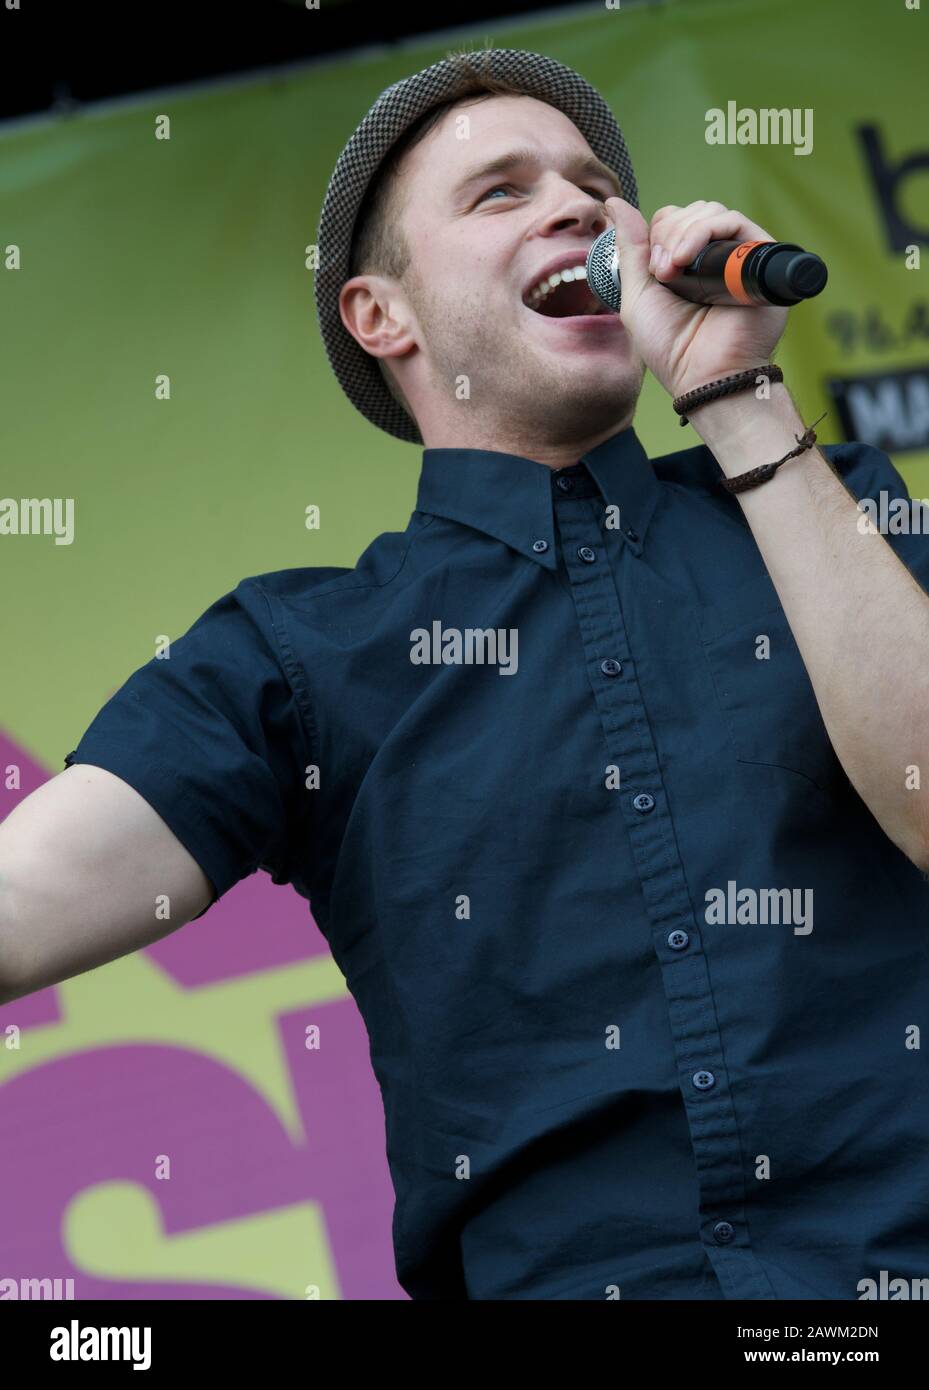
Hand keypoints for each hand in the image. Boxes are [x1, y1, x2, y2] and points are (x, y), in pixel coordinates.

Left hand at [604, 197, 788, 399]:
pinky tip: (687, 261)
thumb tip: (614, 203)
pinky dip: (705, 232)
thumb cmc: (671, 346)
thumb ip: (630, 247)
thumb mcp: (637, 293)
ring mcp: (737, 257)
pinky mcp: (759, 259)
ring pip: (710, 212)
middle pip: (690, 211)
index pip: (672, 219)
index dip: (658, 233)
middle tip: (662, 273)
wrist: (701, 374)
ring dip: (682, 234)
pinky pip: (735, 222)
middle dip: (668, 234)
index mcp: (686, 264)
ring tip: (673, 271)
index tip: (653, 269)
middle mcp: (714, 258)